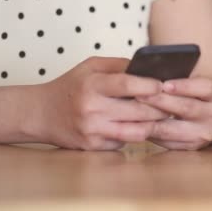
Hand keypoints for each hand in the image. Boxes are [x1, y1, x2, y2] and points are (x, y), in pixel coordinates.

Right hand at [35, 57, 167, 150]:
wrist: (40, 113)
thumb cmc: (71, 86)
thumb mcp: (90, 66)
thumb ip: (119, 65)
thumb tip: (150, 68)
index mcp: (92, 85)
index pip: (128, 84)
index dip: (150, 85)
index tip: (163, 84)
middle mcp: (92, 109)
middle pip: (138, 111)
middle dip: (160, 107)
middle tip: (172, 103)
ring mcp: (92, 130)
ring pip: (136, 131)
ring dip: (153, 125)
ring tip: (161, 116)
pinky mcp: (92, 147)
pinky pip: (124, 142)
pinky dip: (133, 134)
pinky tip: (139, 126)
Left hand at [135, 77, 211, 150]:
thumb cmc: (203, 94)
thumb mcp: (200, 82)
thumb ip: (181, 79)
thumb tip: (150, 75)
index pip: (203, 87)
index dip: (184, 86)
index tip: (164, 84)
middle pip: (186, 108)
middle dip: (161, 102)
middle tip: (139, 95)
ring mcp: (204, 134)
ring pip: (174, 129)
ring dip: (151, 122)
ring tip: (133, 115)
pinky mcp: (192, 147)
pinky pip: (168, 142)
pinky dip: (151, 135)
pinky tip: (136, 129)